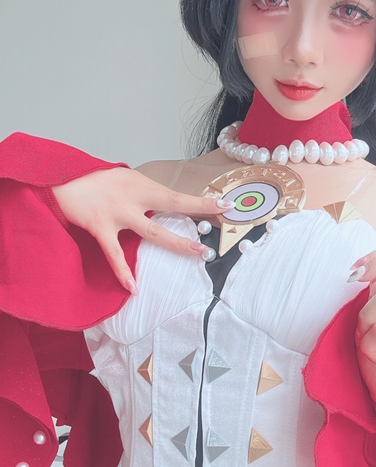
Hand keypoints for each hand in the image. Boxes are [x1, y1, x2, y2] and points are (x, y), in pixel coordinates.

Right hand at [53, 167, 232, 293]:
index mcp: (140, 183)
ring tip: (195, 252)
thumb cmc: (91, 180)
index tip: (225, 205)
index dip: (201, 200)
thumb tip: (161, 206)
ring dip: (175, 242)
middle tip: (219, 229)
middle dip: (198, 215)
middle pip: (172, 206)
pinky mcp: (100, 226)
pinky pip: (114, 253)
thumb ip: (142, 193)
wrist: (59, 179)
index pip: (177, 194)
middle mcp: (133, 196)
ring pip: (152, 231)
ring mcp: (117, 212)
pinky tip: (132, 288)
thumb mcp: (122, 178)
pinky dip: (123, 272)